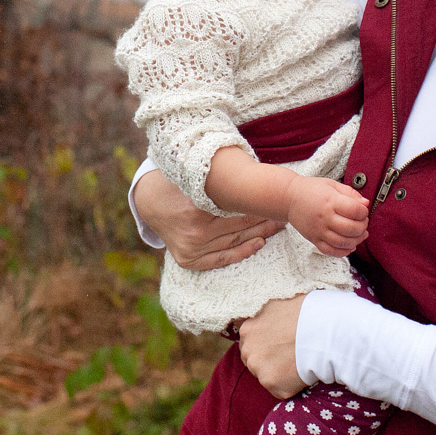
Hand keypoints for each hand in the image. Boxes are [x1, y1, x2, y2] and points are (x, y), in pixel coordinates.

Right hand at [136, 170, 280, 270]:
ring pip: (234, 241)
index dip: (260, 205)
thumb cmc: (179, 182)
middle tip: (284, 214)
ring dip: (259, 234)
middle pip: (240, 226)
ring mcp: (192, 248)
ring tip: (277, 226)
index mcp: (197, 208)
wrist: (150, 201)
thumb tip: (257, 174)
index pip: (239, 209)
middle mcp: (195, 231)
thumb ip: (222, 180)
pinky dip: (242, 252)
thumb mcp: (198, 175)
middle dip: (264, 219)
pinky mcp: (188, 260)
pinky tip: (258, 244)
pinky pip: (221, 258)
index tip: (277, 201)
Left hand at [238, 295, 306, 398]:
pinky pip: (280, 390)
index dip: (266, 344)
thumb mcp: (278, 303)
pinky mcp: (272, 385)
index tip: (280, 345)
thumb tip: (264, 315)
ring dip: (280, 373)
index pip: (249, 342)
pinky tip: (303, 373)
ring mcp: (258, 369)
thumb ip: (265, 313)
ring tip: (299, 363)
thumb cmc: (307, 312)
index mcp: (247, 329)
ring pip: (267, 376)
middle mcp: (248, 350)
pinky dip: (291, 386)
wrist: (324, 331)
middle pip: (254, 361)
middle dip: (269, 360)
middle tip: (289, 356)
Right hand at [281, 176, 369, 256]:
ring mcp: (318, 231)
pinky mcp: (314, 239)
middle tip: (363, 222)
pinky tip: (349, 245)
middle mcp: (324, 218)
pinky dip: (343, 252)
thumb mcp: (332, 185)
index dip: (364, 212)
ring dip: (356, 240)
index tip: (363, 210)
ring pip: (343, 243)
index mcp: (330, 201)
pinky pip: (331, 251)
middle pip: (351, 229)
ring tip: (359, 234)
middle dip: (363, 227)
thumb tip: (366, 204)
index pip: (355, 211)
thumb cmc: (311, 190)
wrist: (288, 198)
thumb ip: (351, 194)